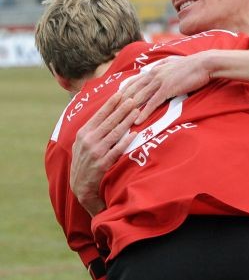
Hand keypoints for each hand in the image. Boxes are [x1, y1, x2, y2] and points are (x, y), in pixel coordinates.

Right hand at [71, 92, 138, 215]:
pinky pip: (116, 150)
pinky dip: (125, 142)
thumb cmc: (85, 160)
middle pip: (108, 121)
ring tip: (136, 112)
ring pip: (114, 133)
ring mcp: (95, 152)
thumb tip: (105, 112)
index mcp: (83, 133)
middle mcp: (88, 141)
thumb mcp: (82, 143)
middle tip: (133, 99)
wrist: (81, 186)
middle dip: (121, 109)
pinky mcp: (102, 163)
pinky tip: (133, 134)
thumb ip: (92, 129)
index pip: (99, 115)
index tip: (120, 93)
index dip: (110, 104)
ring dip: (126, 121)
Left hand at [120, 54, 210, 123]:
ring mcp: (159, 82)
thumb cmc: (191, 65)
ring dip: (128, 110)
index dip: (123, 92)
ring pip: (139, 97)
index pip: (133, 82)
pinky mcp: (167, 89)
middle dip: (120, 103)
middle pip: (132, 90)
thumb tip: (156, 68)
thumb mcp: (172, 62)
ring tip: (120, 121)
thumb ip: (162, 66)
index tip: (114, 102)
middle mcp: (152, 75)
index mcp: (153, 69)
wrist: (204, 64)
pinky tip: (138, 121)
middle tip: (111, 114)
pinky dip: (143, 112)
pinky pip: (152, 103)